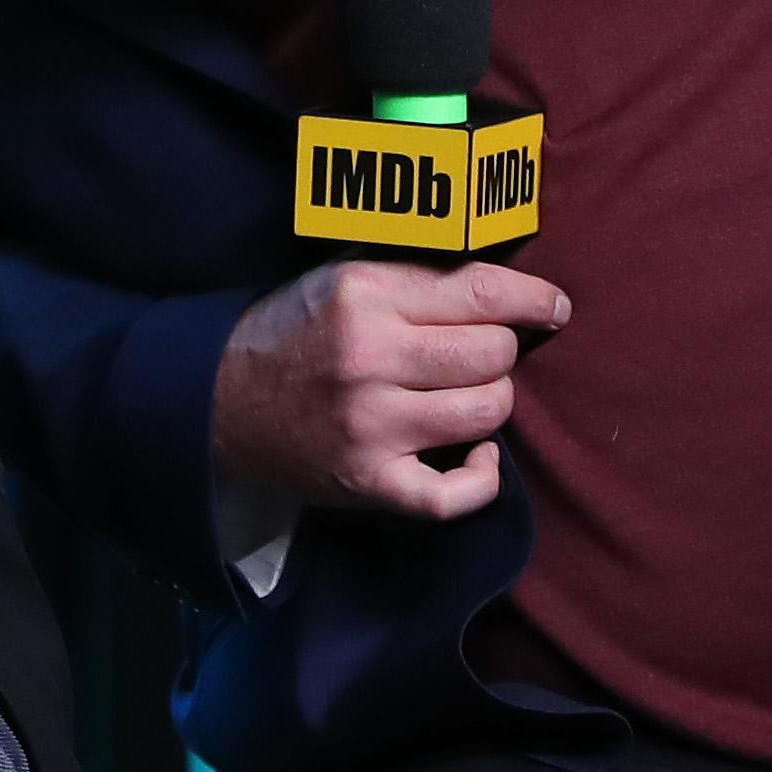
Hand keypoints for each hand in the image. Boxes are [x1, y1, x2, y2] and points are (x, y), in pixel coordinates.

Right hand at [215, 258, 569, 520]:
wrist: (217, 400)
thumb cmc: (294, 332)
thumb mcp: (345, 278)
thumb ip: (419, 279)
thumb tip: (514, 293)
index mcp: (365, 295)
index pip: (483, 293)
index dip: (533, 300)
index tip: (554, 307)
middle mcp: (370, 359)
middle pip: (492, 354)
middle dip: (498, 351)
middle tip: (475, 356)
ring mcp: (371, 427)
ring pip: (486, 412)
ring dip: (490, 403)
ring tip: (465, 396)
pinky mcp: (368, 483)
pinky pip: (456, 494)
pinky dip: (482, 475)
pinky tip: (477, 454)